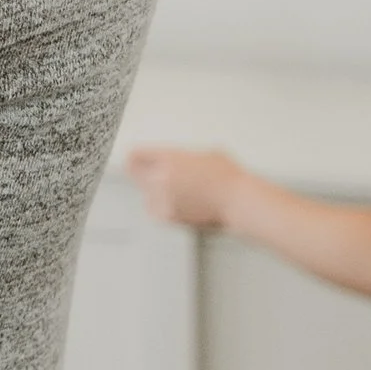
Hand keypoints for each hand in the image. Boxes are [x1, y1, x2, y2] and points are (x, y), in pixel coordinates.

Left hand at [127, 144, 241, 232]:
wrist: (237, 200)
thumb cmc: (227, 177)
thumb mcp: (205, 154)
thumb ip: (184, 156)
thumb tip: (177, 160)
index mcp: (169, 158)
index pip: (135, 155)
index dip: (134, 157)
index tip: (133, 160)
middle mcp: (161, 178)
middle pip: (134, 174)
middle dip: (142, 173)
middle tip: (150, 175)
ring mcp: (164, 198)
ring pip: (145, 193)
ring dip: (153, 192)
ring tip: (175, 191)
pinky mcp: (169, 216)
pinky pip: (155, 210)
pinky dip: (162, 207)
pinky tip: (177, 203)